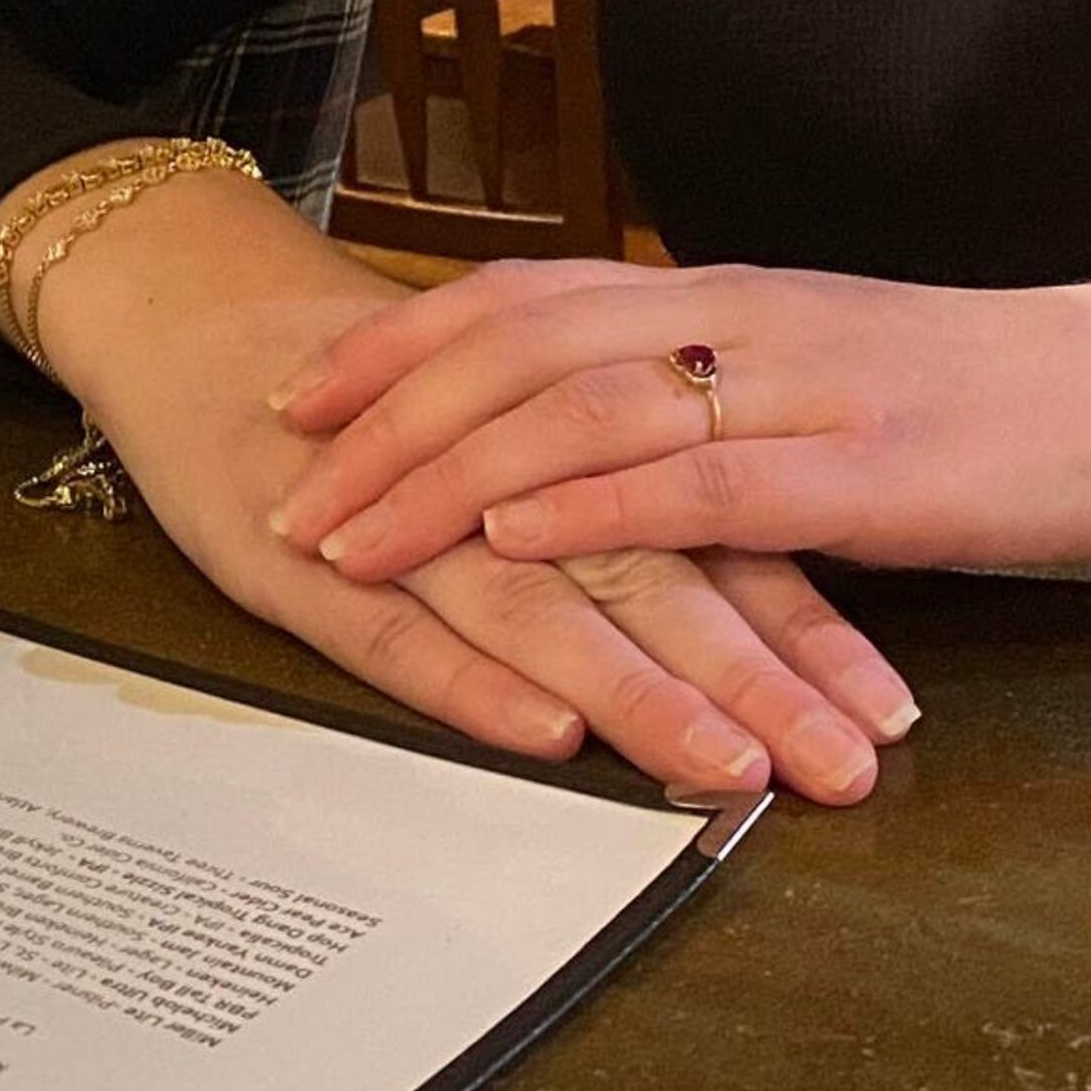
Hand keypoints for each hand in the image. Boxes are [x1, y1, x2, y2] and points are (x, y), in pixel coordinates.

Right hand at [27, 173, 916, 800]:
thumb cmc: (374, 399)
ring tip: (726, 765)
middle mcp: (506, 481)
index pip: (713, 538)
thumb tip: (772, 589)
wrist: (200, 323)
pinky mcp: (309, 562)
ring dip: (644, 684)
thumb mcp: (518, 440)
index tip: (889, 714)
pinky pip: (399, 627)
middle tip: (842, 767)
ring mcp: (408, 522)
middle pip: (652, 575)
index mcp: (570, 442)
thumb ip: (629, 503)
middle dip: (757, 676)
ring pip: (545, 602)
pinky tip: (545, 727)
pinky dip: (472, 677)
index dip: (804, 624)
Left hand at [268, 260, 1090, 591]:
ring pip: (577, 408)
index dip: (403, 337)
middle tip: (282, 469)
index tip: (303, 381)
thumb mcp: (824, 372)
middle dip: (384, 409)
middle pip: (516, 344)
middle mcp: (735, 320)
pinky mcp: (854, 471)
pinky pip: (696, 482)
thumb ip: (720, 387)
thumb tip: (607, 423)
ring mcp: (791, 390)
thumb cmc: (991, 397)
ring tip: (349, 528)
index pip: (526, 295)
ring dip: (446, 472)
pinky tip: (511, 537)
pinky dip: (589, 504)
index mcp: (724, 294)